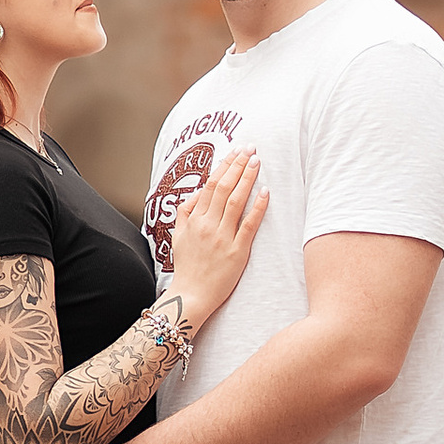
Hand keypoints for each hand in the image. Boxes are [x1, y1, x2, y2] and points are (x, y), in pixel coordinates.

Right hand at [163, 146, 267, 329]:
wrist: (190, 295)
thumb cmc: (187, 266)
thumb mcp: (178, 236)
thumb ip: (186, 212)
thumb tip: (196, 192)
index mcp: (193, 219)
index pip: (209, 185)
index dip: (224, 166)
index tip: (235, 151)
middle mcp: (207, 225)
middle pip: (223, 187)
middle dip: (238, 165)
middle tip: (250, 148)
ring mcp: (222, 238)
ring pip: (235, 201)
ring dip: (247, 178)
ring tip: (257, 161)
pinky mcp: (236, 252)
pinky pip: (248, 225)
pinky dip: (257, 207)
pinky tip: (265, 192)